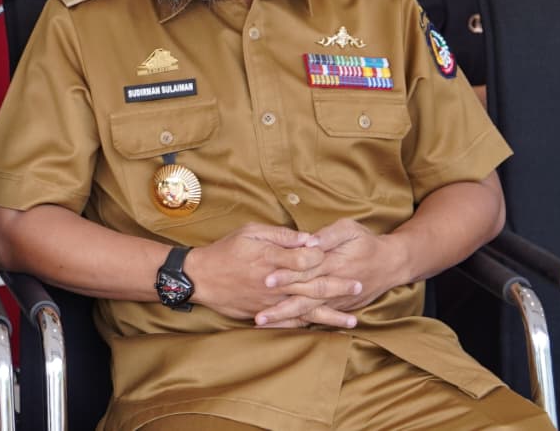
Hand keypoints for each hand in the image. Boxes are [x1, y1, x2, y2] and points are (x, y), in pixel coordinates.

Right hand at [186, 223, 360, 328]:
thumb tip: (308, 238)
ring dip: (330, 314)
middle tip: (359, 286)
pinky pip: (290, 322)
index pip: (306, 258)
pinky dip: (308, 325)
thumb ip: (280, 235)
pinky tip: (323, 328)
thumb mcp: (250, 232)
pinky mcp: (263, 313)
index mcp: (272, 258)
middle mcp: (274, 283)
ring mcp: (270, 302)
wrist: (201, 278)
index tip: (338, 253)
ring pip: (306, 309)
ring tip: (352, 319)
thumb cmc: (226, 250)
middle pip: (312, 286)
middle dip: (337, 287)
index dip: (323, 255)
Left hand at [256, 218, 403, 325]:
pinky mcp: (339, 307)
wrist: (391, 264)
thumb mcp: (349, 229)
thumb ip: (328, 235)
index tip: (266, 280)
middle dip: (280, 307)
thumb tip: (309, 240)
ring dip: (285, 319)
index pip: (305, 270)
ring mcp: (336, 300)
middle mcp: (333, 285)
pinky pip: (317, 318)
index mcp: (332, 263)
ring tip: (262, 324)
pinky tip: (281, 328)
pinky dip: (299, 324)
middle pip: (303, 297)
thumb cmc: (366, 242)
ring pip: (308, 312)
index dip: (286, 275)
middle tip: (259, 315)